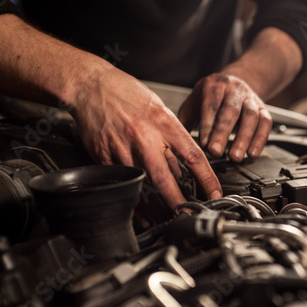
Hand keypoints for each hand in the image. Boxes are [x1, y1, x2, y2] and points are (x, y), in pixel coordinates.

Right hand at [70, 68, 221, 207]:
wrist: (91, 86)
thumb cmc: (127, 94)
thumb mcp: (160, 111)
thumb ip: (171, 140)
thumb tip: (180, 171)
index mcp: (164, 124)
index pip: (193, 156)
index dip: (207, 180)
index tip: (215, 195)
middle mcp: (145, 138)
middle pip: (165, 180)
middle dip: (178, 204)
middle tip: (187, 217)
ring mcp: (123, 149)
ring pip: (143, 187)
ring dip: (156, 208)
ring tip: (167, 220)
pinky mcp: (105, 157)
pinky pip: (123, 185)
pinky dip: (134, 201)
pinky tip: (142, 213)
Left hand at [178, 73, 271, 161]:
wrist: (235, 81)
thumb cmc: (210, 97)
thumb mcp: (194, 102)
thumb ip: (185, 121)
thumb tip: (175, 142)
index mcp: (214, 85)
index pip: (210, 106)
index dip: (207, 126)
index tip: (203, 145)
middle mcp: (234, 89)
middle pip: (230, 111)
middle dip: (223, 133)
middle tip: (216, 152)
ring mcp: (250, 98)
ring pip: (251, 116)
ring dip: (244, 139)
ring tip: (235, 157)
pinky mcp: (262, 107)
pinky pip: (265, 122)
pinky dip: (260, 139)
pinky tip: (252, 153)